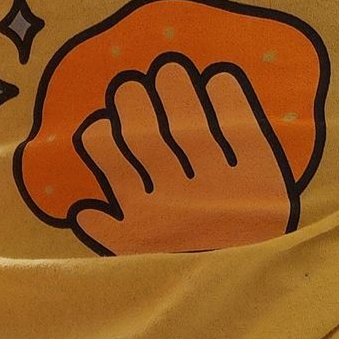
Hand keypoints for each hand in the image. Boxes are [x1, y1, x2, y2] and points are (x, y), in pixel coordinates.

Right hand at [66, 58, 296, 254]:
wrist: (257, 269)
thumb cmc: (193, 254)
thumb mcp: (145, 254)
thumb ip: (111, 232)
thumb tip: (80, 210)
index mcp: (148, 212)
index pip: (114, 167)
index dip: (102, 139)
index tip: (102, 121)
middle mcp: (179, 193)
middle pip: (149, 139)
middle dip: (135, 105)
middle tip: (133, 83)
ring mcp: (218, 179)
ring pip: (188, 128)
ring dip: (176, 92)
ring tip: (168, 69)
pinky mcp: (257, 170)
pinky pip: (237, 129)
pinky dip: (226, 100)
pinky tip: (216, 77)